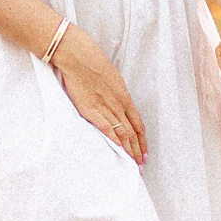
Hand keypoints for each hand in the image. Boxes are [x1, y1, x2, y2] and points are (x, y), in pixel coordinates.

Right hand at [55, 28, 146, 163]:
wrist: (76, 55)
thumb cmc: (90, 60)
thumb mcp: (109, 75)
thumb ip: (113, 91)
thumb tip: (114, 100)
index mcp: (123, 95)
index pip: (137, 123)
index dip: (142, 139)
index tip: (144, 151)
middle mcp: (118, 103)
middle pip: (133, 132)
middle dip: (138, 150)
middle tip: (141, 165)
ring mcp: (106, 107)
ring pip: (123, 134)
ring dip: (129, 151)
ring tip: (133, 165)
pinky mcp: (91, 110)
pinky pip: (107, 130)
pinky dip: (115, 143)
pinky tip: (119, 153)